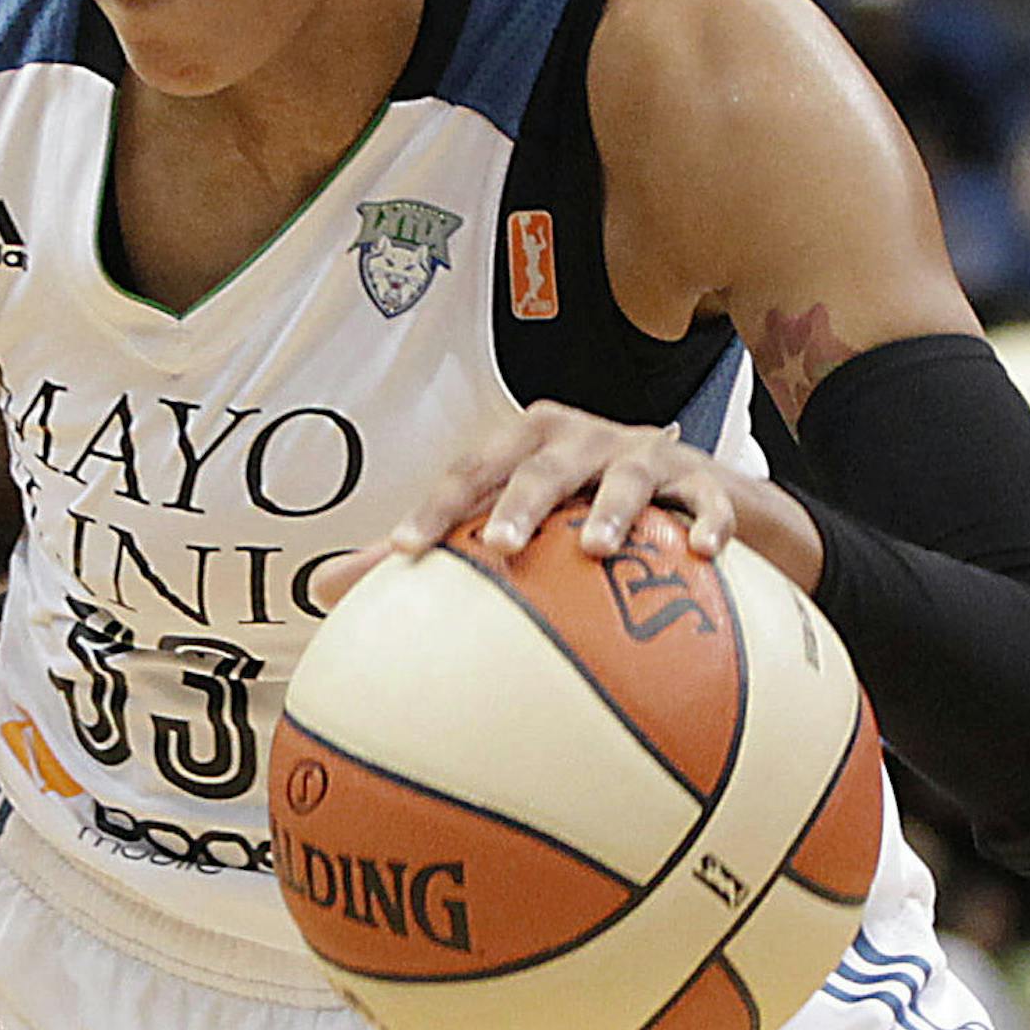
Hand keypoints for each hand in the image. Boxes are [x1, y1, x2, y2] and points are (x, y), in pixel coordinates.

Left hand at [316, 403, 738, 606]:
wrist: (691, 493)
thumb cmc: (576, 510)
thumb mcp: (506, 523)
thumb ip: (427, 552)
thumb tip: (323, 591)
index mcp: (522, 444)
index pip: (469, 470)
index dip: (436, 505)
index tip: (402, 552)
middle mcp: (579, 439)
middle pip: (541, 464)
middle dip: (519, 500)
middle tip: (499, 546)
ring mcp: (643, 454)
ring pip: (625, 474)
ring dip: (610, 509)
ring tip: (595, 551)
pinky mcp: (703, 479)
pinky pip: (706, 499)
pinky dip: (705, 525)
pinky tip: (703, 558)